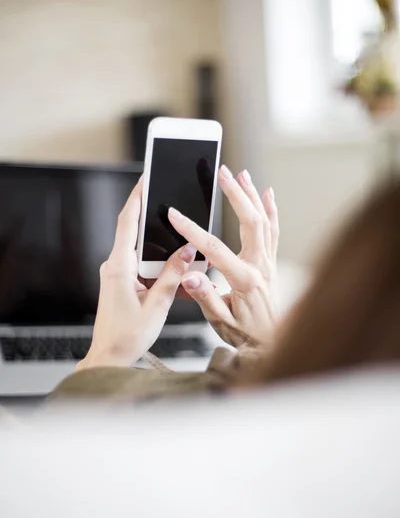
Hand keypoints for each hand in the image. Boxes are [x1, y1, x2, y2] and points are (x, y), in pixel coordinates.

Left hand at [77, 177, 195, 370]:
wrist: (109, 357)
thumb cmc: (127, 335)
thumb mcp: (157, 305)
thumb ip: (173, 275)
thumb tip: (188, 250)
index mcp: (120, 267)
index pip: (127, 222)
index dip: (137, 197)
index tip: (146, 178)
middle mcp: (116, 266)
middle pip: (136, 233)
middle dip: (157, 222)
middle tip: (176, 210)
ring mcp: (118, 274)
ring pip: (143, 252)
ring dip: (162, 251)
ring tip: (183, 254)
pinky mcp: (123, 283)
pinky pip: (143, 267)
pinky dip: (158, 268)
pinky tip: (175, 277)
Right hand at [168, 166, 278, 347]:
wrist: (271, 344)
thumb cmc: (245, 335)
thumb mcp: (219, 322)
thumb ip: (205, 297)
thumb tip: (188, 276)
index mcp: (244, 280)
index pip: (214, 248)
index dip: (191, 230)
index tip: (174, 215)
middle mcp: (260, 266)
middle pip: (250, 222)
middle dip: (235, 194)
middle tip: (223, 173)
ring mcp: (268, 263)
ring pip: (264, 221)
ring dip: (252, 195)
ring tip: (241, 174)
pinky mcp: (271, 263)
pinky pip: (273, 231)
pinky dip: (271, 210)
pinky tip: (267, 194)